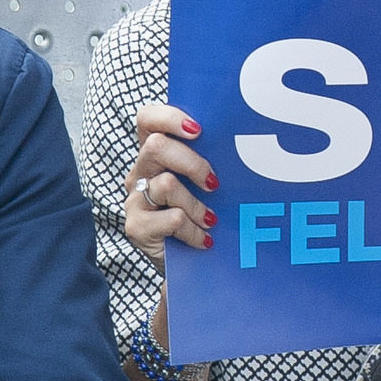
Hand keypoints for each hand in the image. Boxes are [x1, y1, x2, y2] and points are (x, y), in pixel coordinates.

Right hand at [124, 103, 218, 271]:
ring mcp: (135, 199)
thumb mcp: (205, 184)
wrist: (188, 263)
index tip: (198, 131)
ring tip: (211, 220)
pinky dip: (194, 231)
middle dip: (192, 163)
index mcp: (155, 154)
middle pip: (156, 146)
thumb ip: (210, 161)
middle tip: (214, 183)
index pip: (148, 119)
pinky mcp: (136, 227)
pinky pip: (172, 218)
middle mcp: (140, 172)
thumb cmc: (201, 214)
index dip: (170, 117)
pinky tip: (204, 239)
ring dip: (196, 205)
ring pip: (166, 184)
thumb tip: (245, 146)